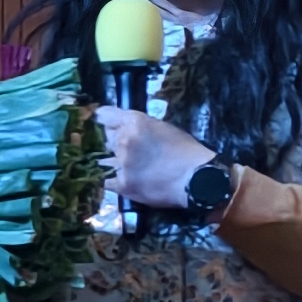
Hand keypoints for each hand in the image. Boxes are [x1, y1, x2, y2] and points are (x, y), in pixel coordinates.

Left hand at [95, 107, 214, 210]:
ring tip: (139, 169)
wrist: (197, 179)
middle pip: (108, 139)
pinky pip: (109, 181)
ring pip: (108, 161)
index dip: (109, 122)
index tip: (111, 127)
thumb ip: (141, 127)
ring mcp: (121, 164)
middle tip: (135, 152)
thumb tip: (124, 129)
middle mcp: (123, 141)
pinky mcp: (123, 184)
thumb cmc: (186, 150)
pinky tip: (133, 181)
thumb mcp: (164, 128)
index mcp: (134, 123)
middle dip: (118, 144)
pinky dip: (118, 181)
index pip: (105, 117)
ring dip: (118, 164)